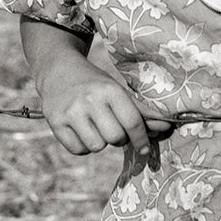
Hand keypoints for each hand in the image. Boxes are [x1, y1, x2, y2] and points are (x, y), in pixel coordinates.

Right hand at [37, 57, 167, 157]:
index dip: (142, 139)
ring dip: (100, 142)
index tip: (144, 149)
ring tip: (95, 126)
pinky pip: (78, 150)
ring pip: (97, 147)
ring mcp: (71, 112)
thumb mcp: (117, 89)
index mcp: (109, 89)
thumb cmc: (94, 83)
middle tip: (112, 127)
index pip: (132, 122)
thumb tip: (165, 127)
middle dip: (118, 138)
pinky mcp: (55, 123)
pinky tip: (81, 130)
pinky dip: (83, 146)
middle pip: (115, 138)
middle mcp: (90, 100)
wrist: (57, 70)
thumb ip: (140, 110)